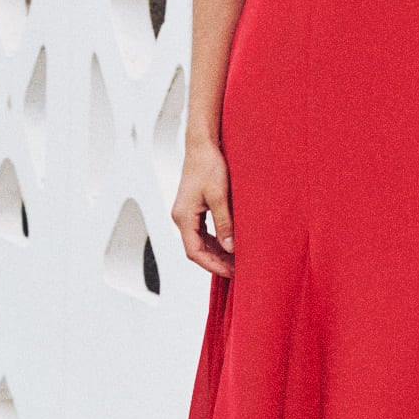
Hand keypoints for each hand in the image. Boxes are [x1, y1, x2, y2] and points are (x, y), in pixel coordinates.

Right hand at [173, 139, 235, 277]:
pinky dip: (215, 240)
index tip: (231, 273)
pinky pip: (202, 231)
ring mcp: (185, 212)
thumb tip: (230, 248)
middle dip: (216, 262)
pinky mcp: (192, 207)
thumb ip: (224, 224)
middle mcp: (181, 217)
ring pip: (199, 241)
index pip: (194, 252)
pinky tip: (229, 244)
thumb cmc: (209, 165)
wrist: (203, 145)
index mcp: (183, 217)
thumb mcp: (220, 197)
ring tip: (236, 260)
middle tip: (238, 270)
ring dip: (216, 252)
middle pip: (196, 249)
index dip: (213, 265)